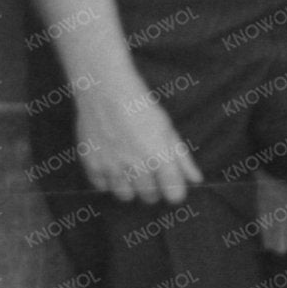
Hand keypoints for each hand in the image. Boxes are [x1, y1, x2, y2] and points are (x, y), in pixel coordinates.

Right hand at [74, 79, 202, 205]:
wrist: (104, 90)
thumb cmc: (140, 106)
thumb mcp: (167, 129)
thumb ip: (182, 157)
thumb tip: (196, 179)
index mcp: (160, 157)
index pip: (174, 194)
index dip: (175, 192)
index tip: (171, 185)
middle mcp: (137, 166)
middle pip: (149, 197)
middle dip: (152, 190)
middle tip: (148, 176)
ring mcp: (112, 165)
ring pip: (125, 196)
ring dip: (129, 188)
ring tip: (128, 174)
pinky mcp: (91, 162)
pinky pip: (101, 186)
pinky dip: (107, 181)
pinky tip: (111, 168)